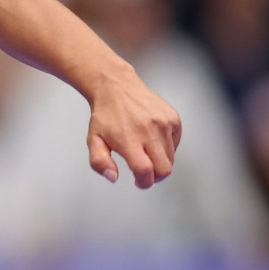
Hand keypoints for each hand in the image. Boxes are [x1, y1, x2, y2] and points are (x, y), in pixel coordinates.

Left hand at [86, 70, 182, 187]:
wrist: (116, 86)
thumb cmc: (104, 115)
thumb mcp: (93, 139)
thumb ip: (99, 162)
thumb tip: (113, 177)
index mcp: (128, 138)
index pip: (145, 171)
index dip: (144, 182)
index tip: (139, 182)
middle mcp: (149, 130)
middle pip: (164, 169)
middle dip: (155, 177)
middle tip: (144, 172)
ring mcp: (163, 123)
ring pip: (171, 158)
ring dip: (160, 162)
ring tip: (144, 151)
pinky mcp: (173, 118)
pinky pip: (176, 143)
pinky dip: (167, 147)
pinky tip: (152, 139)